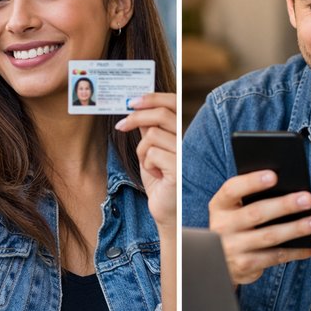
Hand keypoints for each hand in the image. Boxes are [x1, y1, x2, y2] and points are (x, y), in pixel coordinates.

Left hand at [114, 92, 176, 228]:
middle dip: (137, 116)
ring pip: (152, 135)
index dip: (153, 98)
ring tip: (149, 165)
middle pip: (162, 114)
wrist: (168, 212)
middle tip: (121, 125)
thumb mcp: (151, 151)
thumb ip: (149, 130)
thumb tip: (137, 108)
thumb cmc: (161, 183)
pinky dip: (147, 164)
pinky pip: (152, 153)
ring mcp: (186, 154)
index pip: (174, 103)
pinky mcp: (179, 168)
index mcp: (184, 133)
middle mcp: (189, 141)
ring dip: (142, 151)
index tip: (132, 101)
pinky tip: (156, 175)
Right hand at [208, 170, 310, 284]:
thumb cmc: (235, 226)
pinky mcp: (245, 266)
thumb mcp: (234, 210)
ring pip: (270, 237)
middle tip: (307, 199)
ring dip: (297, 228)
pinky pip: (276, 257)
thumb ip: (251, 199)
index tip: (274, 175)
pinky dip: (298, 252)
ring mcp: (233, 248)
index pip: (232, 189)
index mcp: (220, 206)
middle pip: (256, 213)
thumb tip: (289, 189)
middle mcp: (222, 227)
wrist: (218, 263)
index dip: (252, 182)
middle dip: (284, 205)